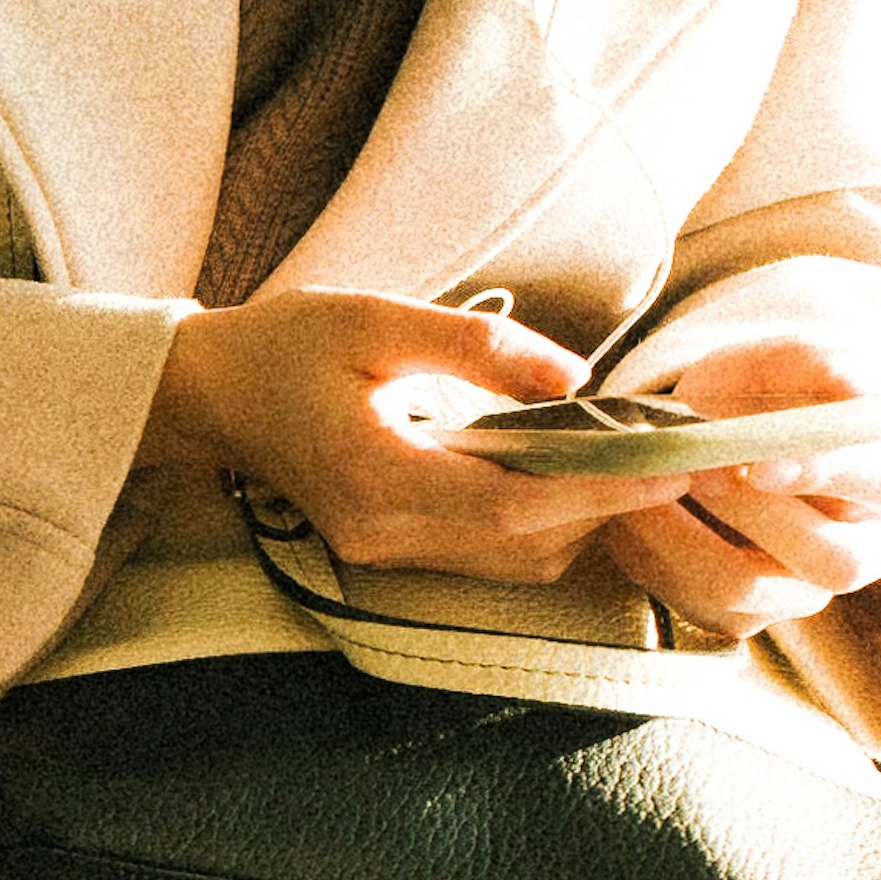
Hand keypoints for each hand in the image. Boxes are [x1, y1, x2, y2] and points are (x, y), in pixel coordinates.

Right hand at [142, 290, 695, 586]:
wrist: (210, 396)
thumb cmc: (283, 348)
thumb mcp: (374, 320)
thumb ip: (477, 347)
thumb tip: (575, 379)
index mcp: (376, 480)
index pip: (513, 504)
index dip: (600, 489)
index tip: (669, 465)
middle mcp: (383, 534)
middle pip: (527, 544)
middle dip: (605, 505)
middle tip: (670, 455)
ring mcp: (384, 550)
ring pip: (516, 559)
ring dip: (578, 518)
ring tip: (626, 460)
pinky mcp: (390, 548)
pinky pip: (489, 553)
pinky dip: (542, 521)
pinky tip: (567, 474)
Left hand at [600, 340, 880, 637]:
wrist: (704, 433)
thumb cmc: (760, 395)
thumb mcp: (782, 363)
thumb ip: (815, 365)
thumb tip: (852, 382)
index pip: (878, 482)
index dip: (822, 474)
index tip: (760, 466)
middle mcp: (859, 548)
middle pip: (829, 558)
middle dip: (751, 514)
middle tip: (693, 471)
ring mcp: (800, 593)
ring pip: (746, 588)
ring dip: (684, 538)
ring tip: (645, 492)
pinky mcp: (741, 617)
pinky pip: (695, 604)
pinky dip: (652, 558)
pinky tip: (632, 517)